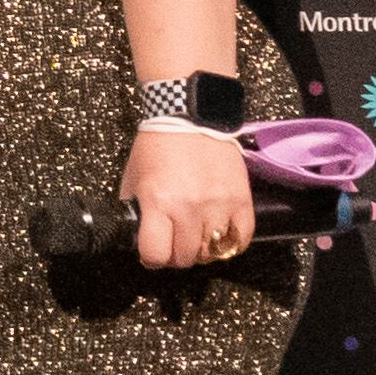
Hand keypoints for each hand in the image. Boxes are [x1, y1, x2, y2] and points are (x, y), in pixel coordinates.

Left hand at [124, 127, 252, 271]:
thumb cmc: (158, 146)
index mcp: (157, 201)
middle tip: (174, 243)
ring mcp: (218, 205)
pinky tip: (219, 234)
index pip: (155, 254)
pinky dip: (230, 243)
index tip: (152, 253)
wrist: (191, 116)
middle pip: (185, 258)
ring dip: (202, 250)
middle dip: (176, 255)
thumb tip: (137, 238)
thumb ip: (136, 210)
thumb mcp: (133, 177)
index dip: (151, 258)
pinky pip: (241, 239)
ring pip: (212, 252)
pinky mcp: (241, 200)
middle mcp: (189, 207)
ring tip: (196, 236)